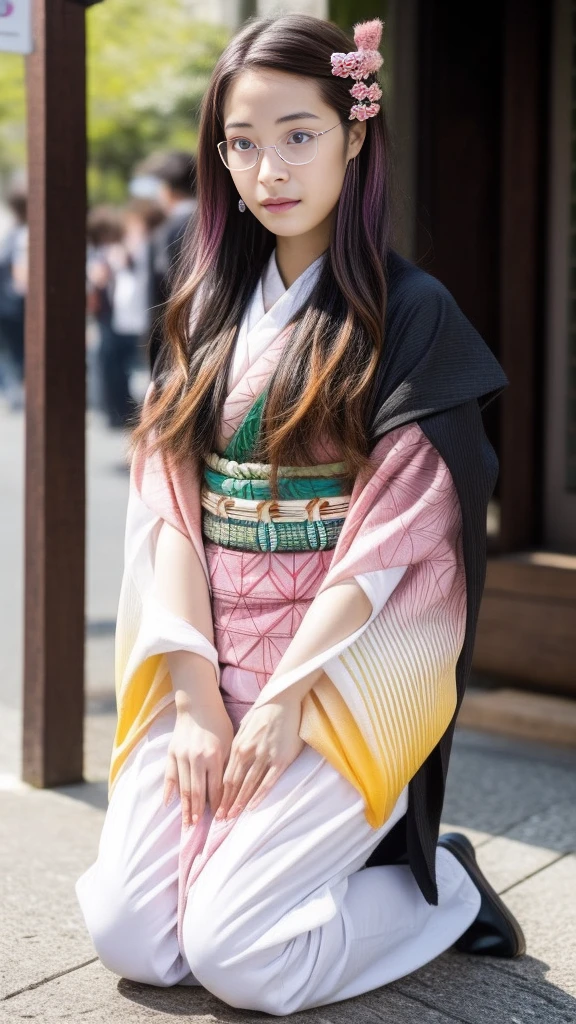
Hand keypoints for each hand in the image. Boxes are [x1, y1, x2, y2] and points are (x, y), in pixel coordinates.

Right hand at [163, 702, 233, 828]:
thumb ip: (227, 765)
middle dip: (198, 813)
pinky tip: (169, 804)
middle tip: (197, 829)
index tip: (218, 819)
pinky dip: (169, 791)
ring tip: (186, 823)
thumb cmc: (219, 723)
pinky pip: (169, 776)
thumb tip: (227, 790)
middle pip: (197, 792)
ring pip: (183, 788)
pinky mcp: (172, 753)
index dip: (217, 805)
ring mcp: (182, 756)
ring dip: (185, 807)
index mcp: (214, 756)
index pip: (215, 788)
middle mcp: (197, 759)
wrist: (198, 704)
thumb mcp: (230, 742)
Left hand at [215, 695, 304, 820]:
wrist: (283, 699)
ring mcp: (266, 756)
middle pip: (235, 783)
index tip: (216, 807)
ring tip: (233, 817)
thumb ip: (237, 745)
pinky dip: (259, 795)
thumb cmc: (264, 712)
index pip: (227, 776)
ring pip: (250, 785)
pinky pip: (269, 781)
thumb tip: (230, 762)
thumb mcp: (244, 726)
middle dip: (227, 803)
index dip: (220, 793)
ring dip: (240, 802)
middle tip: (221, 819)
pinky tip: (252, 806)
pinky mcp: (281, 759)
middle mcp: (250, 752)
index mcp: (239, 745)